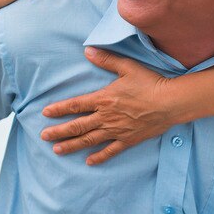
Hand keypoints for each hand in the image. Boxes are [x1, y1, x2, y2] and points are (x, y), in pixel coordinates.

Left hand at [40, 47, 175, 165]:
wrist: (170, 102)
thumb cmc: (149, 83)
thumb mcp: (126, 67)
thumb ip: (106, 60)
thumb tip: (88, 50)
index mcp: (103, 99)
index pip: (75, 105)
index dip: (59, 109)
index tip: (45, 113)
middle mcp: (106, 117)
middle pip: (77, 126)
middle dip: (58, 132)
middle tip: (44, 136)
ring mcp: (116, 130)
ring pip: (89, 140)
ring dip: (72, 145)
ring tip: (57, 150)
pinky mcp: (128, 140)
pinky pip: (110, 151)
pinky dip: (99, 157)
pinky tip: (88, 162)